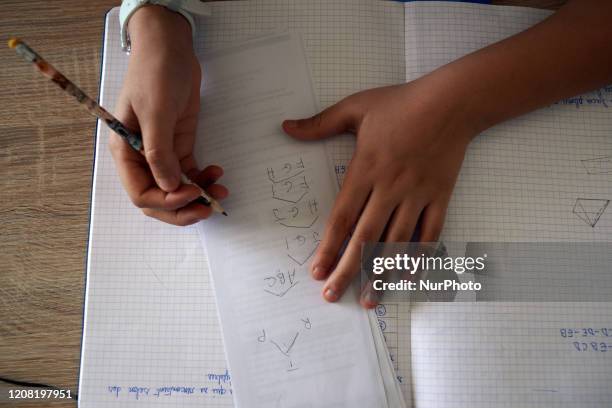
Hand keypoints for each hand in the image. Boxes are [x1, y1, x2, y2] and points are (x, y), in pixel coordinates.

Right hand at [110, 5, 226, 224]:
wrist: (170, 49)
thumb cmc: (155, 74)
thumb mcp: (156, 112)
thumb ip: (159, 152)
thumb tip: (168, 187)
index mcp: (126, 152)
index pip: (141, 193)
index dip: (165, 202)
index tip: (190, 195)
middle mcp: (141, 157)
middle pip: (159, 197)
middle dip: (183, 207)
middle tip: (208, 208)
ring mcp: (162, 152)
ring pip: (176, 188)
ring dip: (197, 196)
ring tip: (220, 193)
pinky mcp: (180, 145)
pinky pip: (189, 172)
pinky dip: (203, 179)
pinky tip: (217, 174)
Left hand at [283, 77, 476, 306]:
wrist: (452, 101)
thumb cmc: (401, 103)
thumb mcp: (355, 107)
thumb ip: (320, 123)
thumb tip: (286, 127)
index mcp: (365, 169)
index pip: (342, 218)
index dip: (328, 248)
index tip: (316, 271)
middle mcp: (390, 188)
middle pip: (365, 238)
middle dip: (347, 271)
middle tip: (332, 296)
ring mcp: (417, 195)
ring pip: (397, 243)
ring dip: (382, 274)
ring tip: (368, 301)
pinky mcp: (440, 198)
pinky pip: (430, 235)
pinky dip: (419, 259)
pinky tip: (407, 280)